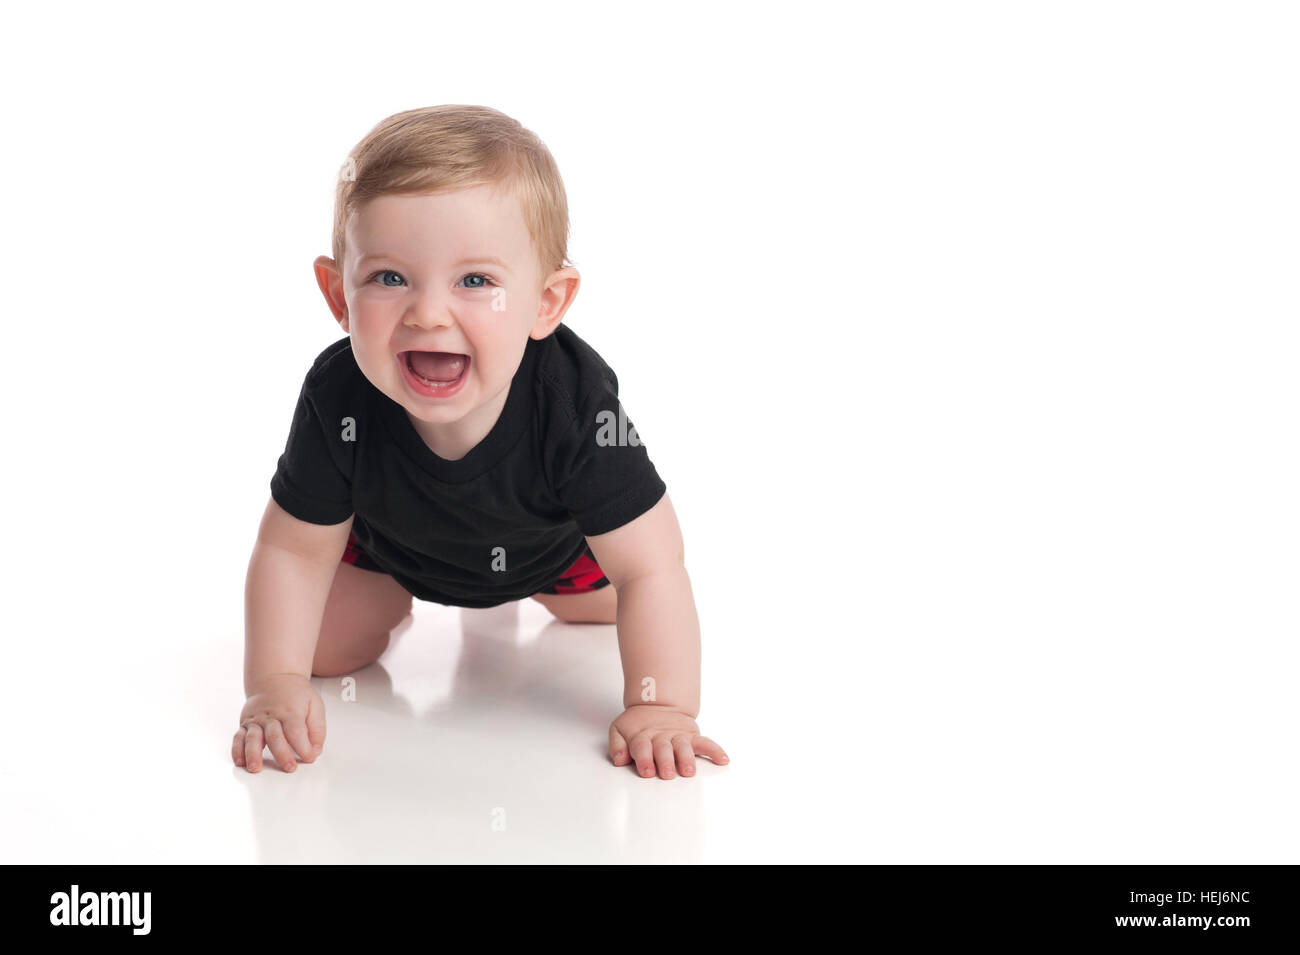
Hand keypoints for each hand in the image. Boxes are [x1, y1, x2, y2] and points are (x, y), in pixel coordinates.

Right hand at [232, 673, 325, 772]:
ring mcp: (256, 720)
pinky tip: (240, 761)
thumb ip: (317, 729)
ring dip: (253, 754)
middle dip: (282, 755)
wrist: (274, 678)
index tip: (309, 758)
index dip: (303, 747)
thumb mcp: (314, 705)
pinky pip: (238, 737)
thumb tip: (315, 751)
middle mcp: (271, 716)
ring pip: (253, 738)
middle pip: (275, 737)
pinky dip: (237, 750)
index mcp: (291, 712)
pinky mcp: (245, 724)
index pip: (296, 732)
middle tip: (289, 768)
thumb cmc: (296, 695)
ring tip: (255, 768)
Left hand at [609, 704, 729, 778]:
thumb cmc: (636, 725)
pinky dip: (715, 750)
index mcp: (642, 736)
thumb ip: (617, 745)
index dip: (644, 759)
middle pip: (664, 749)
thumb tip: (619, 760)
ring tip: (689, 771)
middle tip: (667, 774)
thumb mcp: (619, 730)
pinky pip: (705, 742)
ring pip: (683, 747)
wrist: (656, 703)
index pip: (642, 748)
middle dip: (666, 762)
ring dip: (686, 759)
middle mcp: (661, 737)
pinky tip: (723, 760)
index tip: (647, 771)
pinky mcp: (691, 736)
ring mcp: (678, 736)